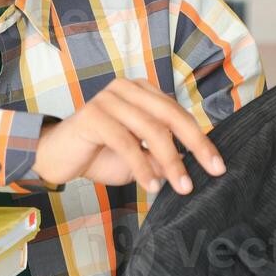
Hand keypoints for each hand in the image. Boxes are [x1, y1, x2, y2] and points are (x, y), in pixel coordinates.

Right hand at [33, 77, 225, 194]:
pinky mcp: (93, 115)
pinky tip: (151, 185)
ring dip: (171, 161)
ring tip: (180, 186)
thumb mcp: (139, 159)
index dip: (201, 139)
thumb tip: (197, 165)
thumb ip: (163, 157)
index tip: (218, 165)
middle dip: (195, 145)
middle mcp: (127, 88)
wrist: (56, 158)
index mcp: (142, 92)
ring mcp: (109, 98)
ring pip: (151, 129)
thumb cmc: (99, 155)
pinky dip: (142, 166)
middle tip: (211, 171)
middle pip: (171, 115)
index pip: (179, 113)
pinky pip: (126, 142)